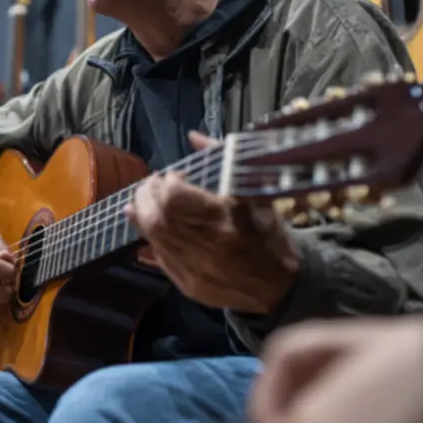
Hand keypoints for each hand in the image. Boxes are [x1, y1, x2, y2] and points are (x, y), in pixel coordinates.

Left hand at [127, 132, 297, 313]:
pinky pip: (159, 258)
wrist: (280, 285)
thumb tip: (193, 137)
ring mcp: (195, 269)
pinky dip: (150, 238)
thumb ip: (222, 161)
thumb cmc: (268, 234)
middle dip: (147, 195)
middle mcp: (207, 246)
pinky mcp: (188, 285)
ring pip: (153, 238)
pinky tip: (149, 225)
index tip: (175, 176)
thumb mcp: (255, 193)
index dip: (167, 182)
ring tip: (145, 201)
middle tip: (152, 185)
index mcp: (226, 219)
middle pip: (157, 217)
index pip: (175, 197)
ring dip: (142, 214)